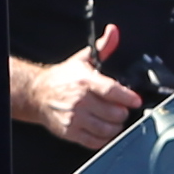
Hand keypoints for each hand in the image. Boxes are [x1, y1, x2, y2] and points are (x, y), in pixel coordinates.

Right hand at [12, 28, 144, 148]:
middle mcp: (80, 101)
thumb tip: (113, 32)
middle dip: (122, 112)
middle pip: (114, 113)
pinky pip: (95, 142)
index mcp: (85, 81)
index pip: (112, 91)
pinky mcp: (71, 132)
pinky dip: (105, 138)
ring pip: (107, 129)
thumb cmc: (63, 78)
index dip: (128, 98)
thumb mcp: (83, 60)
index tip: (136, 100)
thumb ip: (103, 47)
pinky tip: (104, 130)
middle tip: (121, 109)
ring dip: (115, 126)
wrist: (37, 94)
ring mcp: (75, 119)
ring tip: (114, 120)